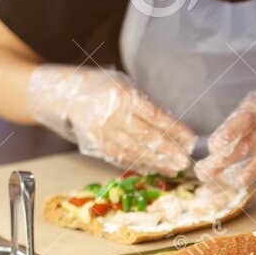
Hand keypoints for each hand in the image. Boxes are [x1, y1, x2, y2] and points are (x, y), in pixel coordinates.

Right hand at [27, 65, 195, 174]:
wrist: (64, 96)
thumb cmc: (101, 88)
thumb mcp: (124, 85)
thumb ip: (145, 104)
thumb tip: (172, 127)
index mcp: (124, 97)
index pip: (156, 117)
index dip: (175, 131)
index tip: (191, 140)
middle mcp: (114, 117)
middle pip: (147, 138)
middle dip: (169, 152)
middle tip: (185, 162)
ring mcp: (104, 134)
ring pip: (135, 152)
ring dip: (157, 163)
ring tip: (174, 169)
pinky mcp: (98, 147)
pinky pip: (123, 158)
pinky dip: (140, 164)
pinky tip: (155, 169)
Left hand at [196, 88, 255, 189]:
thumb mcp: (250, 116)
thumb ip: (230, 137)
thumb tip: (203, 166)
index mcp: (254, 109)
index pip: (238, 121)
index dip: (226, 134)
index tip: (214, 147)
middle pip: (246, 142)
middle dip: (225, 159)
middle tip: (206, 173)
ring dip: (254, 168)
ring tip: (240, 180)